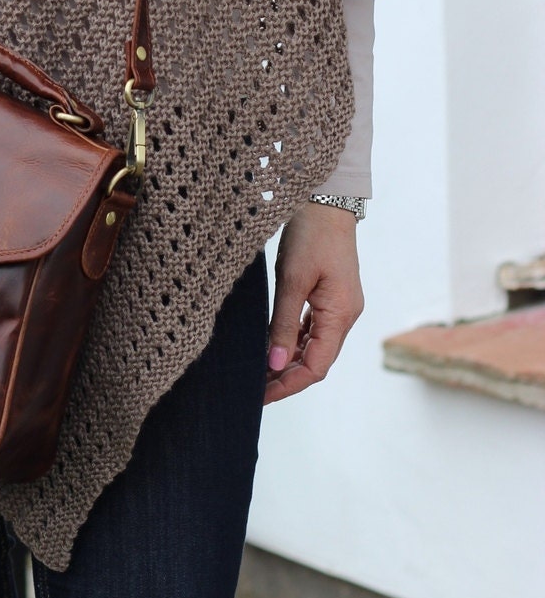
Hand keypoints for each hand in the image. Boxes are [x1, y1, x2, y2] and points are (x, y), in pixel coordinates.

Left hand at [265, 202, 363, 403]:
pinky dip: (291, 342)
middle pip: (316, 361)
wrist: (325, 202)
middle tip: (252, 388)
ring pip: (313, 347)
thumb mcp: (291, 281)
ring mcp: (339, 307)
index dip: (289, 384)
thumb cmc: (310, 236)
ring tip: (256, 372)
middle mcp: (344, 315)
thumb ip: (282, 325)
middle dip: (285, 377)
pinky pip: (311, 330)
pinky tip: (271, 347)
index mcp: (341, 315)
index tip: (260, 396)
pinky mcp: (329, 297)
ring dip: (286, 361)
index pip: (316, 366)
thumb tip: (273, 365)